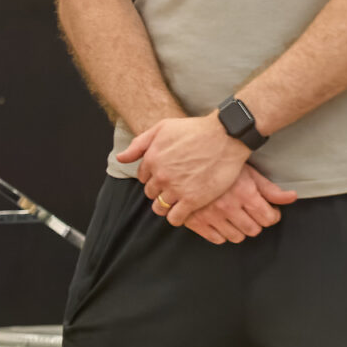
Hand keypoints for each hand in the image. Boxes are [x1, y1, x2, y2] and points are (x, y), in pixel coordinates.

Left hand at [119, 113, 249, 223]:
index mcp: (151, 159)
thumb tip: (120, 159)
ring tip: (175, 203)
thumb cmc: (195, 129)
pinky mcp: (193, 200)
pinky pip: (176, 218)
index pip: (142, 177)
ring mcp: (176, 189)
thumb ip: (139, 144)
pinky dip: (176, 218)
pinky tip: (182, 213)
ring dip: (164, 206)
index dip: (152, 177)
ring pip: (160, 207)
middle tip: (172, 188)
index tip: (164, 176)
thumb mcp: (162, 128)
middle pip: (150, 192)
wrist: (225, 136)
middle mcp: (161, 176)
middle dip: (158, 191)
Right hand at [164, 163, 295, 244]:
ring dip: (239, 229)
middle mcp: (228, 206)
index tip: (266, 210)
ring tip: (235, 217)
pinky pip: (217, 239)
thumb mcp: (249, 173)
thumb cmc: (220, 165)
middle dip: (256, 222)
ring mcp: (211, 215)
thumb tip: (292, 197)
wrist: (185, 161)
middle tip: (250, 213)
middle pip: (254, 230)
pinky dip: (221, 233)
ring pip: (237, 237)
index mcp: (244, 194)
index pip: (269, 218)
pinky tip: (221, 222)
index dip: (271, 215)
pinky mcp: (196, 221)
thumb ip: (270, 189)